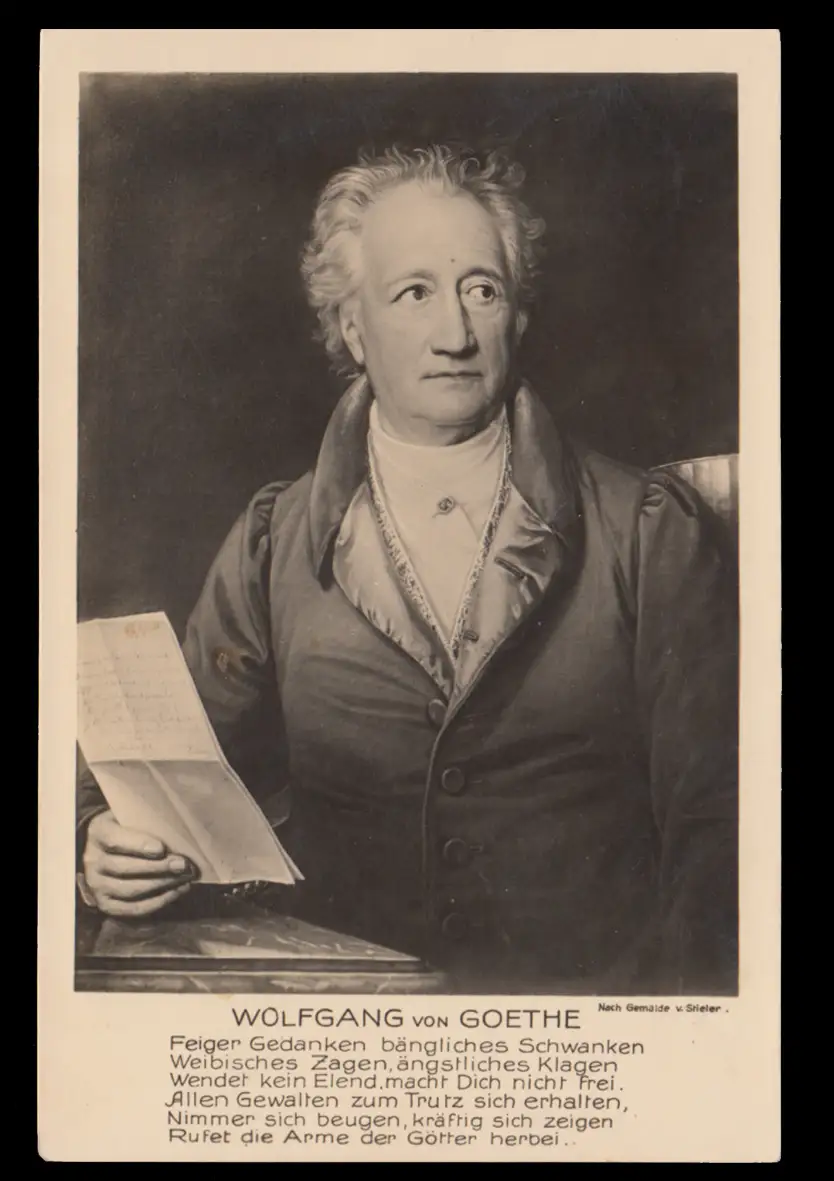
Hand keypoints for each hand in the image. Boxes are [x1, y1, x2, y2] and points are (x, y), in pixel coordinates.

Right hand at [82, 810, 197, 916]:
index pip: (115, 840)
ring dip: (161, 885)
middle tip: (183, 865)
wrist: (102, 849)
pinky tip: (176, 892)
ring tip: (184, 878)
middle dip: (157, 868)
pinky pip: (133, 908)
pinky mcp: (106, 904)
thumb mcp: (129, 816)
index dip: (138, 845)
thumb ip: (145, 821)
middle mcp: (93, 861)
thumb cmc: (125, 827)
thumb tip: (175, 833)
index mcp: (98, 833)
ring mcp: (97, 885)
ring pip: (130, 890)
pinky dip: (157, 902)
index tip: (161, 848)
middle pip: (124, 868)